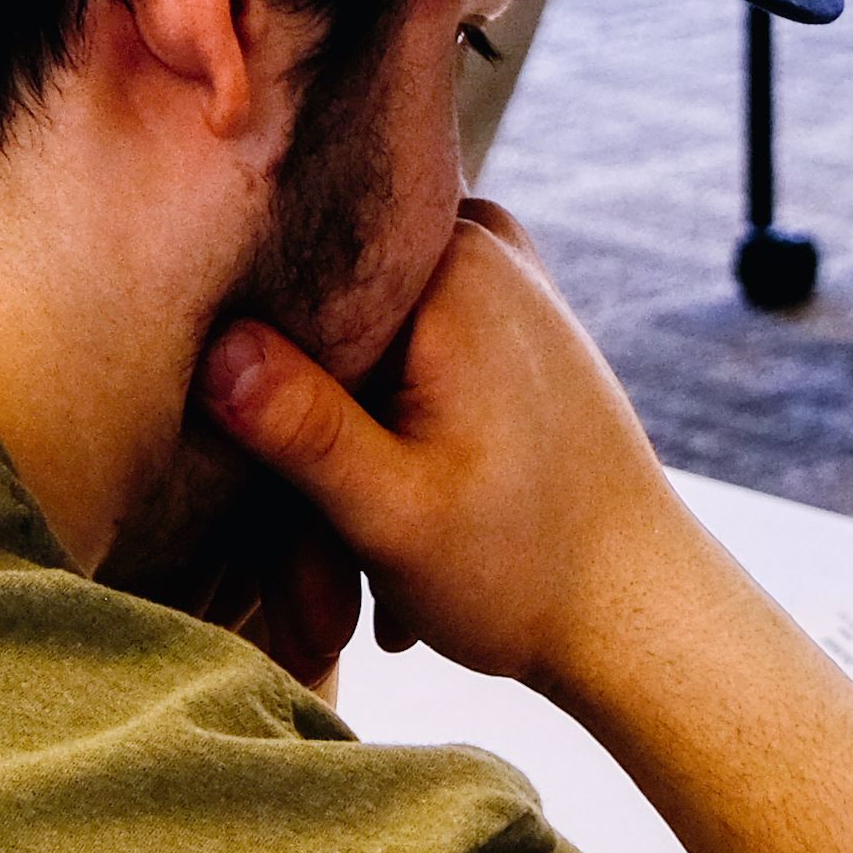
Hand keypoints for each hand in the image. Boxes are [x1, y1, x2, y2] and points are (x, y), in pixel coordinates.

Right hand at [193, 196, 689, 695]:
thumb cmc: (526, 573)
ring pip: (357, 344)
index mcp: (450, 264)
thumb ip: (304, 428)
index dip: (240, 355)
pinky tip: (391, 514)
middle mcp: (479, 242)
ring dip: (342, 445)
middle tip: (306, 551)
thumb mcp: (394, 514)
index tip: (235, 453)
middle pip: (324, 313)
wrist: (639, 609)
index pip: (290, 267)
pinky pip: (401, 354)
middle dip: (302, 427)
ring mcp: (500, 275)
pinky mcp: (505, 322)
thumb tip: (213, 347)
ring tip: (356, 558)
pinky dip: (382, 431)